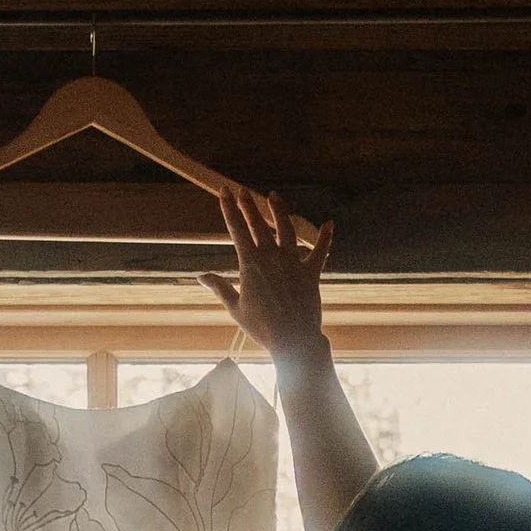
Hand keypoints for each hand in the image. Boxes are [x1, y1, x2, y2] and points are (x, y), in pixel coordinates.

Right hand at [208, 185, 333, 369]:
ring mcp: (293, 262)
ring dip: (279, 210)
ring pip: (286, 228)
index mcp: (250, 264)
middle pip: (258, 223)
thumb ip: (220, 287)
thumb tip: (201, 276)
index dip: (229, 208)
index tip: (224, 192)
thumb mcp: (235, 308)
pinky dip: (325, 237)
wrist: (293, 339)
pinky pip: (320, 251)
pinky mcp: (311, 272)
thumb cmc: (262, 327)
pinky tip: (329, 224)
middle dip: (248, 205)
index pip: (236, 229)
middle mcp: (271, 257)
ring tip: (273, 195)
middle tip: (242, 190)